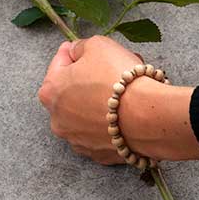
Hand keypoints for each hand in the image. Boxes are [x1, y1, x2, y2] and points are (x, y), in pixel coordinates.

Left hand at [38, 36, 198, 163]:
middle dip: (90, 78)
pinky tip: (126, 112)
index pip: (59, 63)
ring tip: (123, 90)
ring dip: (99, 101)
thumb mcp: (97, 45)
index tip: (85, 49)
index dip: (74, 52)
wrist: (147, 116)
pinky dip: (110, 122)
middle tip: (110, 68)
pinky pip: (102, 132)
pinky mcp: (98, 154)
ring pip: (87, 114)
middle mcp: (58, 120)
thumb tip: (77, 52)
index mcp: (51, 92)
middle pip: (72, 91)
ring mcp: (77, 140)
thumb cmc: (117, 77)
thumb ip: (81, 47)